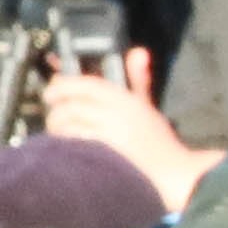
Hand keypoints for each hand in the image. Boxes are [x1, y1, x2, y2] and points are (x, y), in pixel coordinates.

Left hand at [35, 57, 208, 204]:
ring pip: (70, 126)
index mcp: (126, 100)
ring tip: (59, 134)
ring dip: (59, 129)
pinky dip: (67, 146)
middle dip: (57, 110)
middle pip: (73, 105)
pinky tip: (68, 150)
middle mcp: (116, 115)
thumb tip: (139, 52)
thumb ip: (138, 80)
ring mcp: (109, 137)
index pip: (86, 84)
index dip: (63, 85)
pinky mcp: (104, 157)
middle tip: (53, 115)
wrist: (174, 174)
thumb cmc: (161, 144)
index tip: (53, 90)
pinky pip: (75, 145)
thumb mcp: (148, 107)